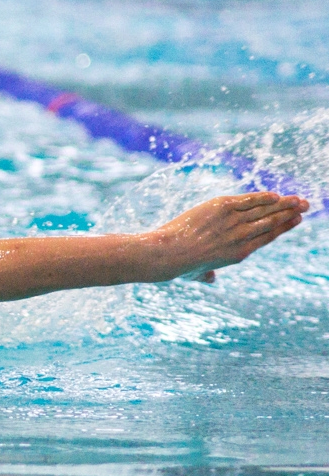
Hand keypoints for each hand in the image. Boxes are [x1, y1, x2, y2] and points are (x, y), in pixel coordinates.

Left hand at [153, 192, 308, 280]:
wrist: (170, 254)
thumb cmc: (180, 265)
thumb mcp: (196, 275)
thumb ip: (207, 276)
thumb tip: (210, 280)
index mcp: (239, 253)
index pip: (268, 237)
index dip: (284, 227)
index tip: (296, 220)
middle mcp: (241, 237)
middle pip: (272, 222)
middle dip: (290, 213)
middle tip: (305, 205)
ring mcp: (233, 222)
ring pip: (264, 211)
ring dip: (283, 203)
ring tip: (298, 199)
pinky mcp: (223, 208)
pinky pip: (248, 201)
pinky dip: (262, 198)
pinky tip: (275, 195)